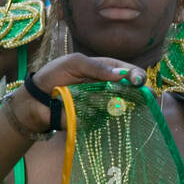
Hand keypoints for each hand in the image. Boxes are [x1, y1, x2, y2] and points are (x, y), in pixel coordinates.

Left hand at [16, 54, 145, 131]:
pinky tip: (102, 111)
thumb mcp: (74, 63)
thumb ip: (96, 67)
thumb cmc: (53, 75)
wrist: (35, 99)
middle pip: (131, 90)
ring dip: (121, 103)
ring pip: (121, 105)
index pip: (128, 71)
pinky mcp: (94, 119)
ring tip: (117, 101)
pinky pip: (106, 118)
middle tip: (147, 96)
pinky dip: (105, 114)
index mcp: (105, 70)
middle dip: (141, 93)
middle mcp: (108, 88)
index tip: (139, 80)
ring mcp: (103, 104)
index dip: (137, 75)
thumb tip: (121, 73)